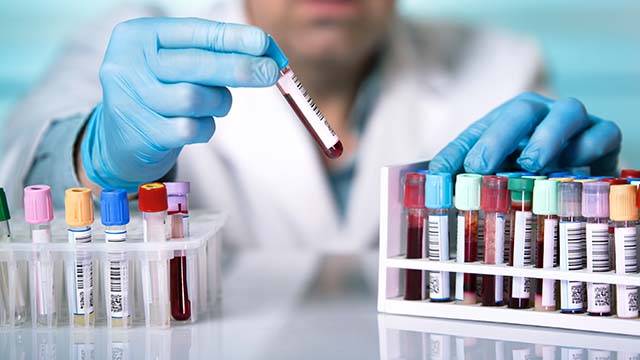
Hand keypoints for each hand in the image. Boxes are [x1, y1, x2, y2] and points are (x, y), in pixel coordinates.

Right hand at [81, 18, 279, 190]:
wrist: (121, 138)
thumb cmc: (161, 91)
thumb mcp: (177, 63)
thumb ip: (213, 53)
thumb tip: (264, 52)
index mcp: (138, 36)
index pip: (192, 32)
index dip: (230, 37)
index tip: (262, 42)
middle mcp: (127, 64)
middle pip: (196, 65)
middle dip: (239, 68)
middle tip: (269, 72)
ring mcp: (130, 100)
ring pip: (194, 98)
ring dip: (218, 102)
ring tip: (216, 103)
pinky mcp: (140, 133)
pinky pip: (190, 129)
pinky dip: (205, 127)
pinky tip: (198, 124)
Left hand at [429, 92, 621, 174]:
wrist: (586, 175)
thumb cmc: (534, 175)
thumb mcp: (499, 177)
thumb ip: (469, 180)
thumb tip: (435, 188)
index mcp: (506, 122)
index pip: (477, 132)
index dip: (456, 153)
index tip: (439, 176)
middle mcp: (539, 114)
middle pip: (519, 111)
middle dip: (497, 138)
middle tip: (480, 166)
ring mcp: (573, 121)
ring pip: (566, 111)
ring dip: (546, 137)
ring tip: (531, 164)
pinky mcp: (604, 134)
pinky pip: (602, 132)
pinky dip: (587, 147)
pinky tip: (572, 166)